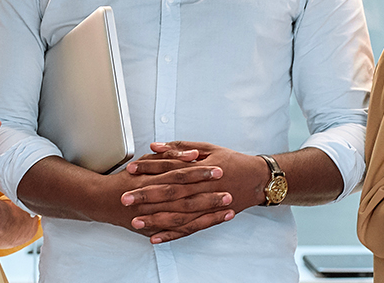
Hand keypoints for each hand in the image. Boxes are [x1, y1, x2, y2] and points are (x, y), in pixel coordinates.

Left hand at [119, 141, 255, 243]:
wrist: (258, 179)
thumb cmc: (232, 162)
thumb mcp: (208, 148)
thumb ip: (180, 148)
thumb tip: (155, 146)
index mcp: (201, 168)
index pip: (170, 168)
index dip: (150, 169)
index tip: (131, 170)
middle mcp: (203, 188)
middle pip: (171, 193)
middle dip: (146, 196)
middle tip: (125, 198)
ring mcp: (207, 205)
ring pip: (179, 214)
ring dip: (156, 219)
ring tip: (136, 221)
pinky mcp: (210, 217)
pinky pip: (189, 228)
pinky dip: (172, 234)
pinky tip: (156, 238)